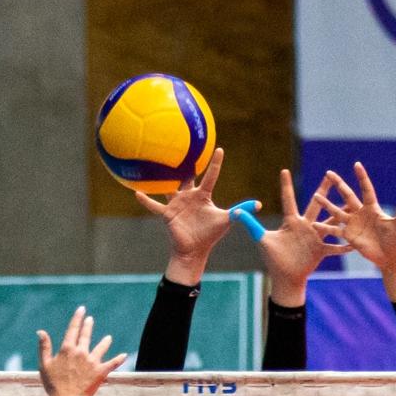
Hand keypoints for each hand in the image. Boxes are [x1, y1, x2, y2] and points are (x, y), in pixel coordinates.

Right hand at [36, 306, 127, 395]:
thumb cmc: (53, 384)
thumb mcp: (44, 364)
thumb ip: (44, 347)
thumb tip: (41, 331)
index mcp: (67, 349)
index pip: (73, 329)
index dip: (77, 319)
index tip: (81, 310)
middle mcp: (81, 352)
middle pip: (86, 336)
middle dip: (88, 326)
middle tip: (90, 319)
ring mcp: (92, 361)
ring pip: (101, 348)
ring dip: (105, 342)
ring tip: (108, 338)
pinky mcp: (101, 371)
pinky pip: (112, 364)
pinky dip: (118, 359)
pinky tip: (124, 355)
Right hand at [136, 148, 229, 284]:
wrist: (194, 251)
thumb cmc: (210, 235)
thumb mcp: (226, 220)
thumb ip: (241, 211)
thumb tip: (259, 204)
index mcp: (203, 195)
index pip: (211, 176)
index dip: (215, 164)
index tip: (220, 149)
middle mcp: (189, 196)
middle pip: (186, 176)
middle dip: (183, 163)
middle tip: (180, 145)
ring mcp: (176, 203)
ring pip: (167, 186)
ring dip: (161, 177)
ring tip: (153, 162)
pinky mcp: (167, 214)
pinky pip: (154, 206)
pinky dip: (146, 200)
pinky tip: (135, 192)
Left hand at [258, 170, 350, 306]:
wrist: (285, 278)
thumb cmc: (273, 259)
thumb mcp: (262, 239)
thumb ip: (251, 224)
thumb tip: (235, 212)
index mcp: (291, 222)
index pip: (288, 200)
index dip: (285, 186)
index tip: (284, 170)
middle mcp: (305, 226)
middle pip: (316, 205)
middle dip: (323, 190)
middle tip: (331, 175)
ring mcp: (315, 237)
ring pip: (330, 221)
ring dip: (341, 213)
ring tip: (352, 202)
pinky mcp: (321, 250)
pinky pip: (335, 247)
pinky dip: (344, 245)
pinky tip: (355, 240)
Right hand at [314, 162, 395, 301]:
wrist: (390, 257)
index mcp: (372, 208)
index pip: (366, 189)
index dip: (361, 177)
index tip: (356, 164)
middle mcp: (360, 213)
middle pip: (347, 195)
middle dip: (339, 184)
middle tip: (328, 173)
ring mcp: (353, 224)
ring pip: (337, 211)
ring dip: (327, 204)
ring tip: (316, 196)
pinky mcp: (349, 236)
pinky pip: (335, 230)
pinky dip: (325, 228)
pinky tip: (314, 225)